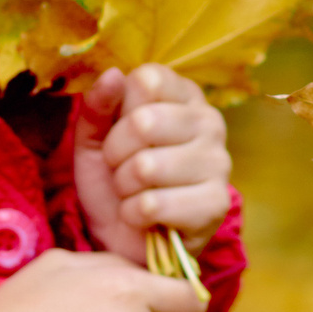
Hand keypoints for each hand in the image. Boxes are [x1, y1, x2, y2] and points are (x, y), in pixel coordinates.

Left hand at [73, 64, 232, 265]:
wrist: (125, 237)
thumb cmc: (114, 178)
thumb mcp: (93, 138)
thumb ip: (98, 105)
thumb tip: (113, 75)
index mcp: (184, 96)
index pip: (147, 80)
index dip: (119, 110)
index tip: (118, 132)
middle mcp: (210, 122)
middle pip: (144, 122)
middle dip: (116, 153)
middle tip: (121, 168)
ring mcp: (219, 163)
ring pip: (146, 166)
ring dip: (124, 187)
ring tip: (133, 192)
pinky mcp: (216, 204)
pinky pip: (153, 204)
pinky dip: (133, 214)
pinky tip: (144, 217)